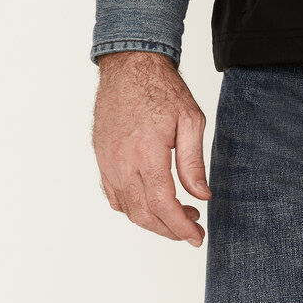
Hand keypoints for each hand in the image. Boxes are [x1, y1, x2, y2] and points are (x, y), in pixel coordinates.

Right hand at [92, 50, 210, 244]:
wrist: (130, 65)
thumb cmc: (161, 87)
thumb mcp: (190, 120)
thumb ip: (193, 162)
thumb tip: (201, 195)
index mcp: (147, 153)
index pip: (163, 205)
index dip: (181, 227)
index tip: (197, 237)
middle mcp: (122, 162)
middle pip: (144, 214)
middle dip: (169, 229)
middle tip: (191, 227)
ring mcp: (107, 162)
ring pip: (127, 209)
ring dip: (152, 221)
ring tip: (176, 215)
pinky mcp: (101, 158)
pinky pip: (113, 195)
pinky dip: (131, 208)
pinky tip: (149, 203)